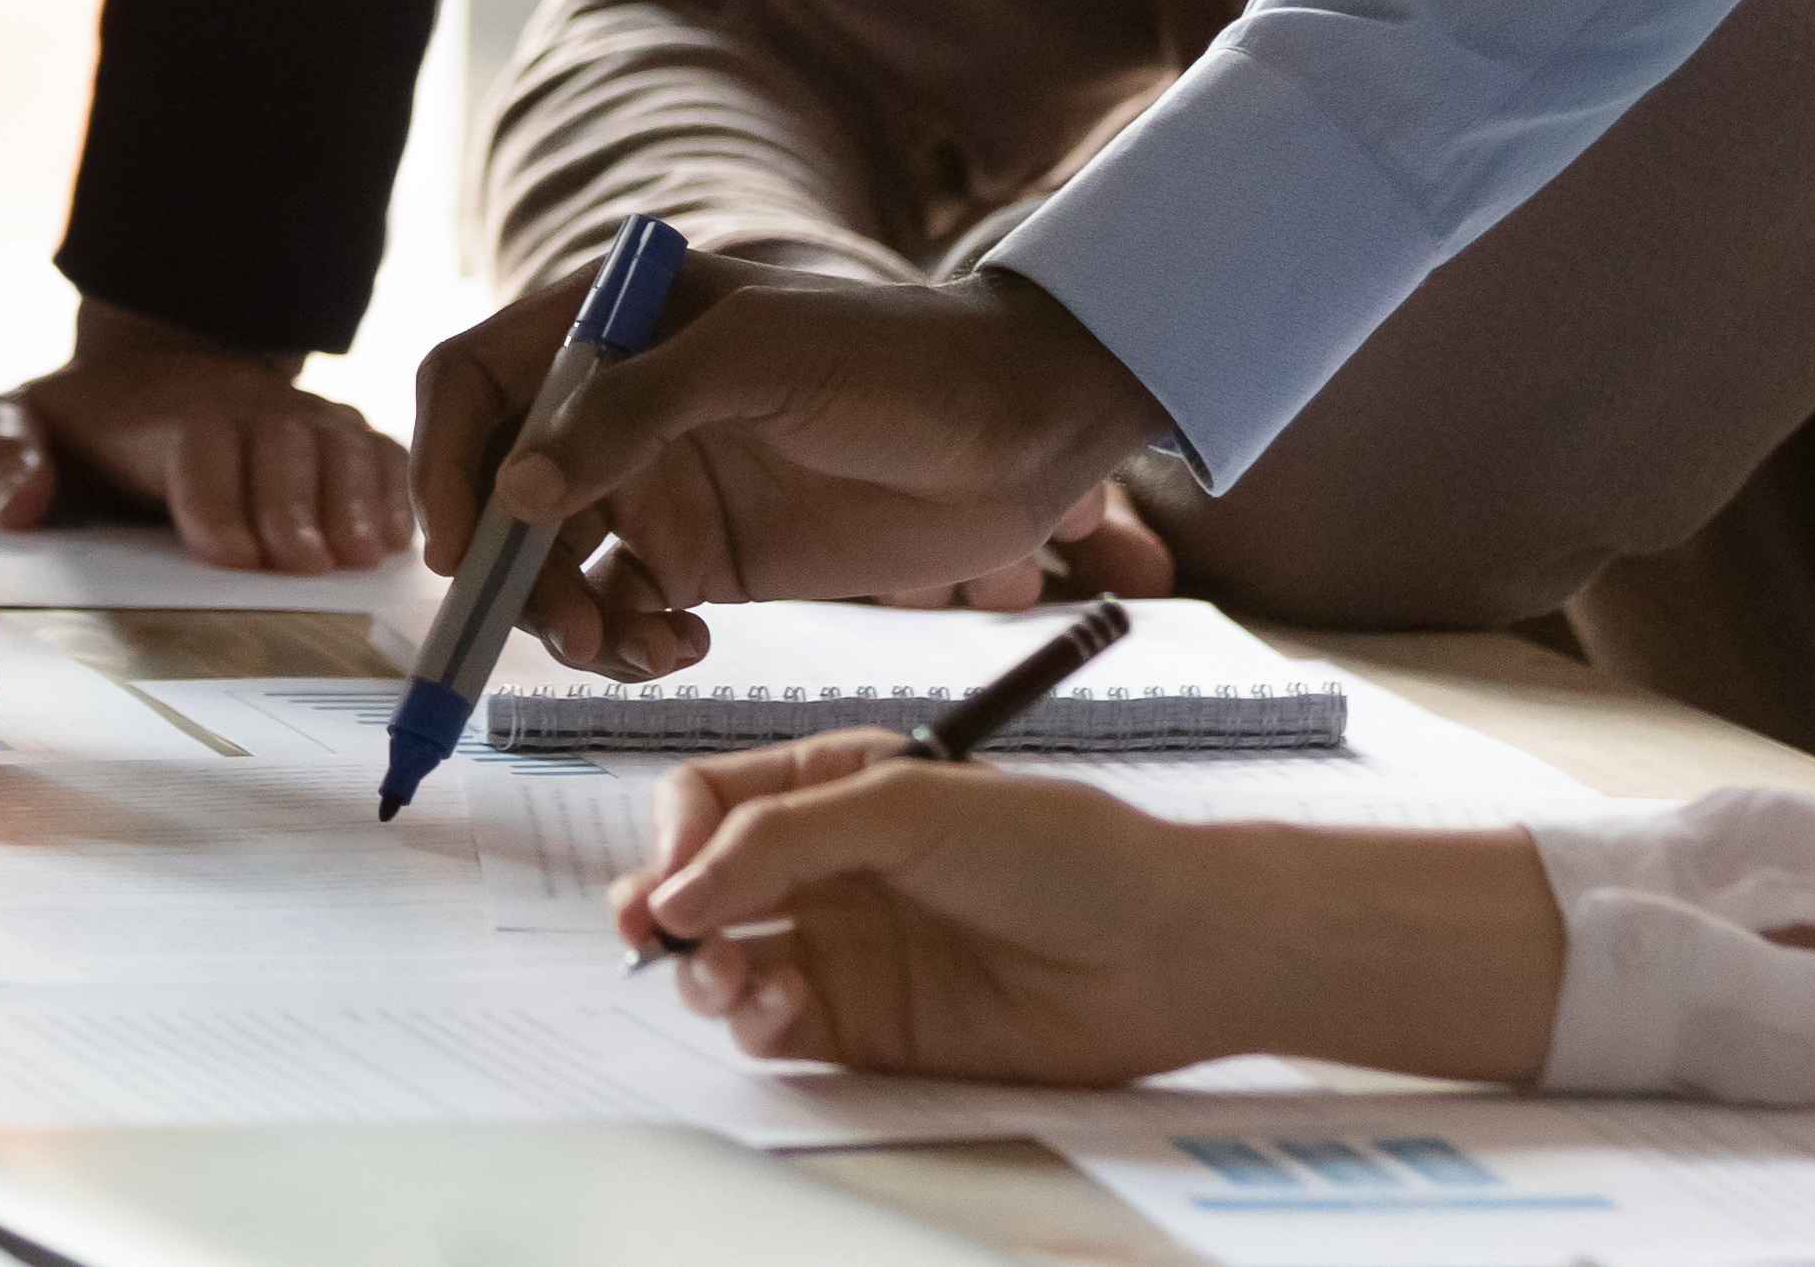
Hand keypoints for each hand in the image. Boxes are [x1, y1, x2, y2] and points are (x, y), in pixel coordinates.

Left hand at [0, 302, 408, 573]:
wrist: (149, 374)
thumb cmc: (79, 423)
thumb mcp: (13, 421)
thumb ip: (1, 456)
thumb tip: (21, 506)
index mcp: (165, 413)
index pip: (200, 447)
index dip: (219, 499)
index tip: (233, 554)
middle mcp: (243, 405)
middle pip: (284, 444)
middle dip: (296, 505)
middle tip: (307, 566)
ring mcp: (297, 415)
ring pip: (340, 442)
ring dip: (355, 497)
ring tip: (361, 555)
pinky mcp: (336, 434)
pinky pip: (377, 451)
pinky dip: (393, 489)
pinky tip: (396, 539)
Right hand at [410, 263, 1163, 668]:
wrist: (1019, 430)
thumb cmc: (896, 358)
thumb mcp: (760, 359)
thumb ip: (632, 413)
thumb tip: (516, 492)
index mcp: (613, 325)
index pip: (475, 382)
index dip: (445, 459)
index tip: (458, 545)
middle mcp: (617, 407)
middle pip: (497, 491)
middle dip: (505, 567)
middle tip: (559, 626)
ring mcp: (656, 487)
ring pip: (549, 566)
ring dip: (560, 618)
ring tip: (623, 646)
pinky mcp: (702, 560)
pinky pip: (619, 614)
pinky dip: (626, 645)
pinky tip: (682, 647)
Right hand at [617, 737, 1569, 1091]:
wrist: (1160, 949)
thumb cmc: (1065, 850)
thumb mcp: (915, 802)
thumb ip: (786, 835)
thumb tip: (678, 890)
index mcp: (836, 786)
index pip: (711, 801)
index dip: (677, 836)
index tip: (672, 875)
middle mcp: (830, 866)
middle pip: (700, 885)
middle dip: (663, 909)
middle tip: (654, 934)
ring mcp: (845, 947)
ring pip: (723, 961)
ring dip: (701, 970)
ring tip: (726, 977)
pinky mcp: (867, 1027)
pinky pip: (775, 1027)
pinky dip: (754, 1021)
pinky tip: (780, 1008)